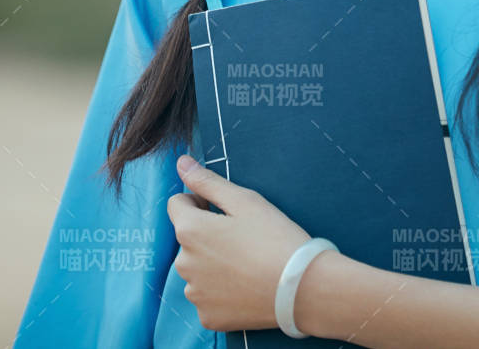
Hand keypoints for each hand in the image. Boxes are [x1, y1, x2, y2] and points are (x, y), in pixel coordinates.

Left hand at [166, 153, 316, 332]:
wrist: (301, 288)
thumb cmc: (275, 238)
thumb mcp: (244, 201)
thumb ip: (207, 181)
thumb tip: (181, 162)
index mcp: (189, 230)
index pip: (177, 204)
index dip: (200, 201)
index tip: (225, 209)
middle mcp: (184, 264)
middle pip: (188, 239)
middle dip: (207, 234)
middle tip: (243, 238)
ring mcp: (195, 293)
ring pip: (197, 269)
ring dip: (212, 263)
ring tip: (246, 262)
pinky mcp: (208, 317)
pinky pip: (208, 297)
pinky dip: (222, 291)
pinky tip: (246, 285)